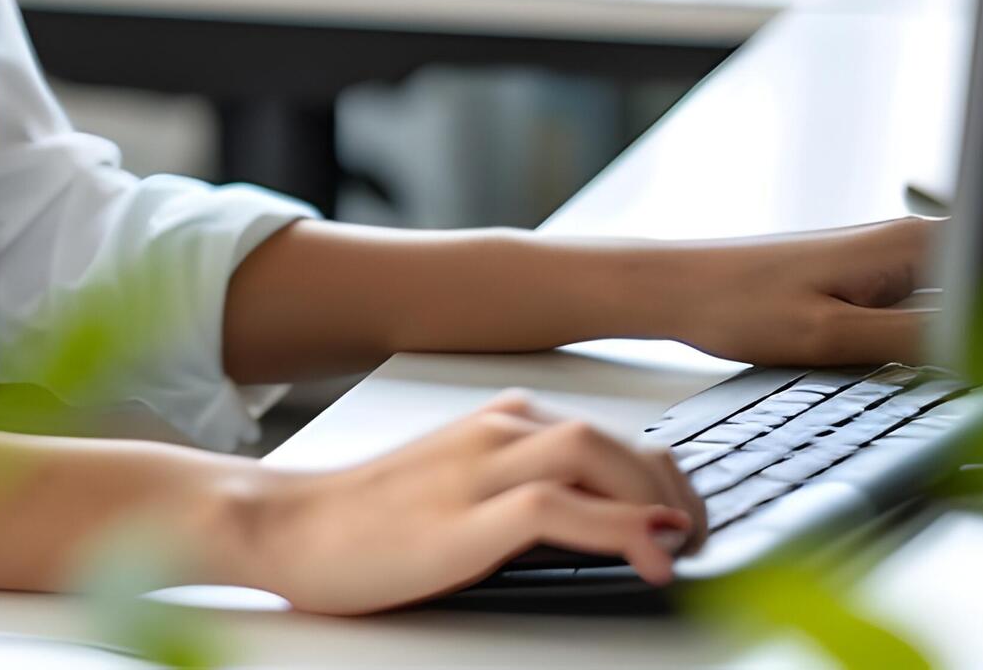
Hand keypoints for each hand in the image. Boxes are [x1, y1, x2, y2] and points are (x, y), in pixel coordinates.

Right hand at [223, 395, 699, 613]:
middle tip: (699, 540)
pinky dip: (619, 530)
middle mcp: (492, 433)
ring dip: (657, 501)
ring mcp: (475, 472)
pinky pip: (558, 508)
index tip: (688, 518)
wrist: (282, 524)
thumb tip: (598, 528)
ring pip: (596, 455)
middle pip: (614, 439)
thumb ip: (514, 491)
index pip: (605, 434)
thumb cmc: (363, 519)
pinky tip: (650, 559)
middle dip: (672, 488)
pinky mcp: (460, 519)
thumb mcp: (452, 492)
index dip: (661, 476)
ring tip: (684, 548)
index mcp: (493, 424)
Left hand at [660, 218, 936, 366]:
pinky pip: (925, 308)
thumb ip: (918, 338)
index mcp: (910, 244)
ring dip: (966, 337)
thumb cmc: (740, 304)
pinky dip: (932, 338)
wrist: (679, 290)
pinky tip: (913, 363)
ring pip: (959, 303)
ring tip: (945, 371)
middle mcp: (907, 242)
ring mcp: (890, 260)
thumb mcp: (835, 335)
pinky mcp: (871, 280)